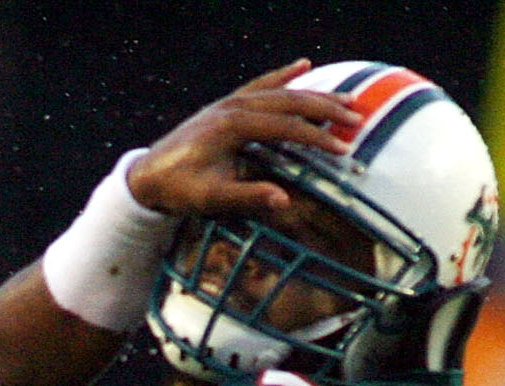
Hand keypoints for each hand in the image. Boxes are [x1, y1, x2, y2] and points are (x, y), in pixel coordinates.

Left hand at [125, 61, 352, 224]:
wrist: (146, 176)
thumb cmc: (178, 191)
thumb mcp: (211, 200)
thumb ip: (247, 198)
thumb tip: (284, 201)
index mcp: (232, 127)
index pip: (286, 128)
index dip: (317, 138)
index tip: (343, 149)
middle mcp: (233, 106)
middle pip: (289, 102)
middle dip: (326, 109)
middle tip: (358, 118)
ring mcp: (229, 102)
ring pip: (280, 91)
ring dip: (314, 94)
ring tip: (346, 99)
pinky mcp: (226, 104)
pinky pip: (261, 85)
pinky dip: (283, 75)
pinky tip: (304, 64)